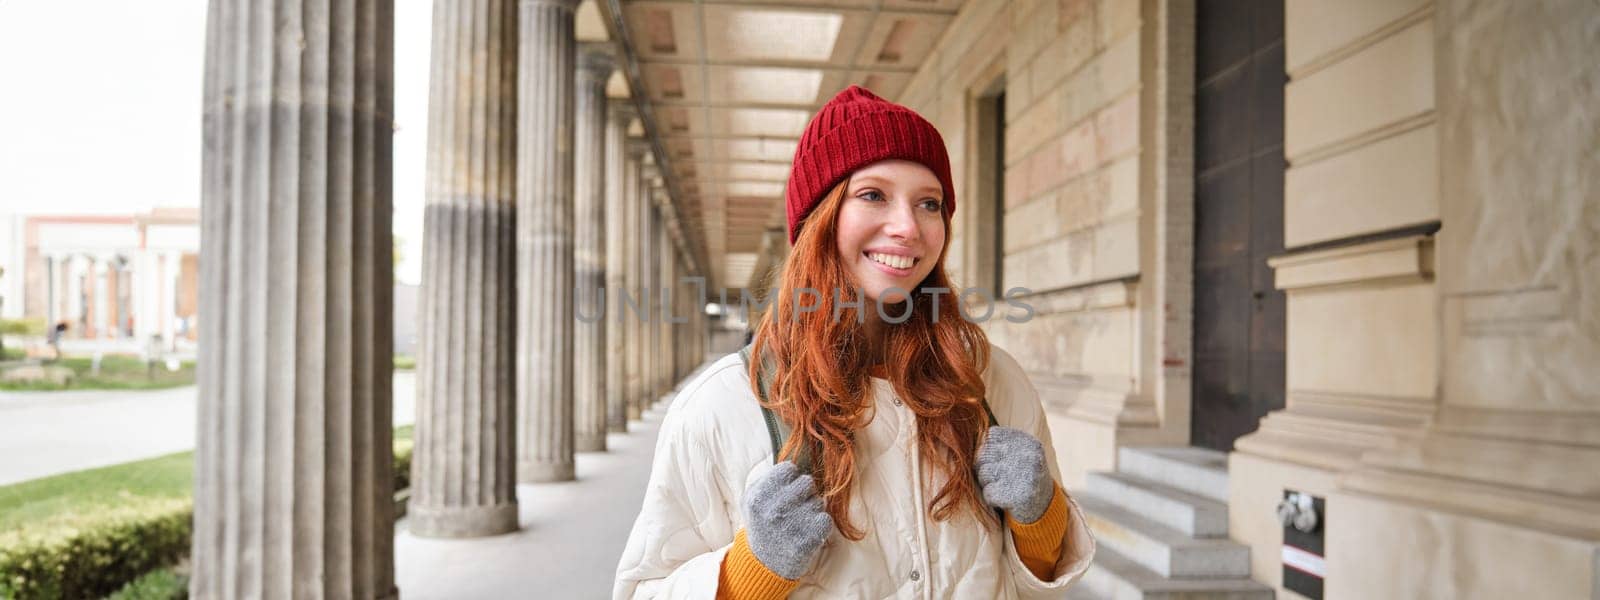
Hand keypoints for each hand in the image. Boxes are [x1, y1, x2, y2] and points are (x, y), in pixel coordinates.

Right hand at [743, 461, 833, 579]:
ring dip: (812, 510)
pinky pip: (826, 519)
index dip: (790, 478)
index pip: (789, 468)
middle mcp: (774, 510)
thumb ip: (766, 479)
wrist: (764, 565)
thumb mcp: (750, 501)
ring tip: (799, 522)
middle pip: (807, 482)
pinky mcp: (809, 541)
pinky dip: (821, 525)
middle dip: (804, 492)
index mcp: (758, 497)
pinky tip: (809, 532)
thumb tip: (792, 462)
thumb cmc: (761, 526)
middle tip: (795, 506)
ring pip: (818, 501)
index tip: (786, 489)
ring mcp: (792, 526)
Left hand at [976, 426, 1054, 523]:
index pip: (991, 435)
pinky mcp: (1016, 496)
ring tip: (1003, 486)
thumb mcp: (1019, 452)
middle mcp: (1028, 456)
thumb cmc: (1022, 475)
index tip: (996, 458)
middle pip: (983, 454)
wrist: (1042, 507)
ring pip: (983, 474)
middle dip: (984, 467)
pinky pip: (987, 493)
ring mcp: (1023, 476)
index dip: (987, 448)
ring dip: (987, 483)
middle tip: (999, 476)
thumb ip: (997, 444)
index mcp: (1029, 442)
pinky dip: (991, 498)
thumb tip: (963, 443)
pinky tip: (1004, 498)